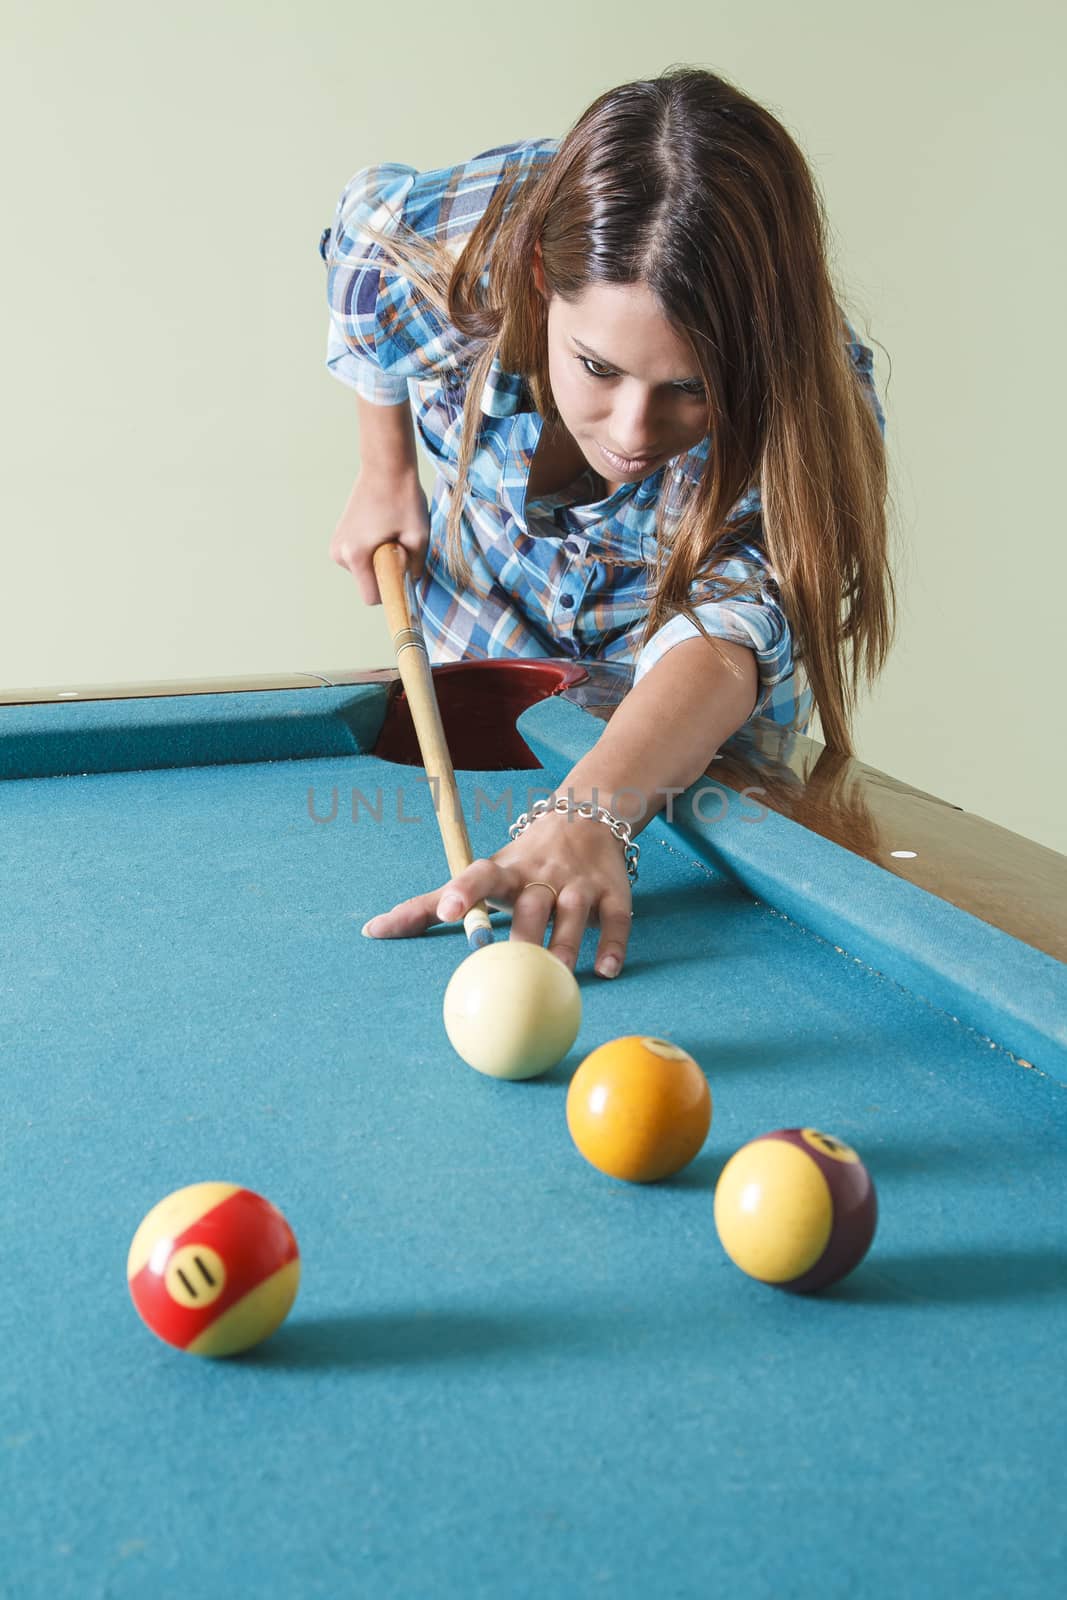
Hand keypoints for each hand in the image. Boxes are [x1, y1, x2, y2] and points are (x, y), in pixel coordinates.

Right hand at [331, 466, 429, 604]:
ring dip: (380, 560)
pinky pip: (361, 557)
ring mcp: (337, 544)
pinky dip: (373, 550)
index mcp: (356, 555)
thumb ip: (416, 568)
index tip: (404, 577)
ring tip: (390, 532)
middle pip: (369, 582)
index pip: (372, 597)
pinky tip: (381, 528)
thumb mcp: (419, 537)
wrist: (386, 466)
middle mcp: (340, 553)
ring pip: (365, 570)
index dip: (392, 591)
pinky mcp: (339, 536)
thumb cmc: (403, 499)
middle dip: (387, 572)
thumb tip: (410, 585)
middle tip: (399, 544)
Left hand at [362, 810, 633, 978]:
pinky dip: (613, 944)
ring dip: (566, 944)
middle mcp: (540, 875)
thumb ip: (426, 906)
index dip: (463, 891)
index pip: (479, 875)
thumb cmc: (519, 863)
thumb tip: (370, 932)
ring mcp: (578, 884)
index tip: (447, 911)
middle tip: (509, 963)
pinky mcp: (613, 894)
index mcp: (504, 871)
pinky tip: (607, 971)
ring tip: (559, 976)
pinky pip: (616, 920)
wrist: (588, 818)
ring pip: (573, 914)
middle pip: (531, 903)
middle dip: (522, 932)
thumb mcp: (477, 875)